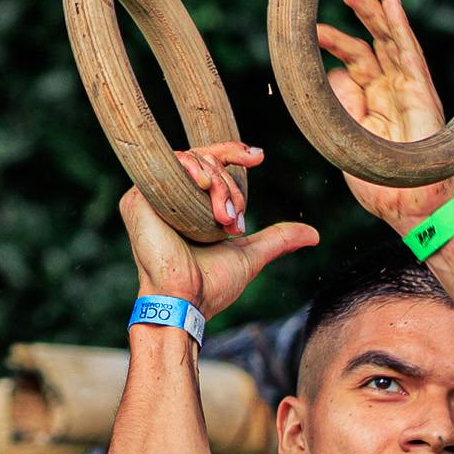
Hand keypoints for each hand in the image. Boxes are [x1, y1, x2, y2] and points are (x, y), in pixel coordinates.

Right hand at [120, 142, 318, 321]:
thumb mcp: (250, 255)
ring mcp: (151, 195)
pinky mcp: (138, 197)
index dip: (233, 152)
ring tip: (223, 218)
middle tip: (233, 218)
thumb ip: (278, 240)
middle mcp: (167, 196)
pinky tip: (203, 187)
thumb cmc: (210, 285)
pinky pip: (169, 164)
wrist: (185, 301)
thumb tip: (315, 235)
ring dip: (218, 185)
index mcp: (188, 204)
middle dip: (229, 185)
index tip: (259, 157)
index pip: (209, 163)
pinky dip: (193, 170)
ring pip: (194, 161)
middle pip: (206, 160)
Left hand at [316, 0, 453, 233]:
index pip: (350, 59)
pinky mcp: (421, 92)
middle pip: (369, 40)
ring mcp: (406, 88)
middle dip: (353, 9)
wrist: (410, 206)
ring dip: (368, 9)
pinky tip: (391, 2)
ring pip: (386, 39)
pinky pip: (410, 53)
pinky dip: (400, 27)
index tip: (306, 29)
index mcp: (369, 100)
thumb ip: (342, 104)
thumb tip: (332, 74)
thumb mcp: (346, 137)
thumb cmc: (379, 181)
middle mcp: (388, 88)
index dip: (330, 40)